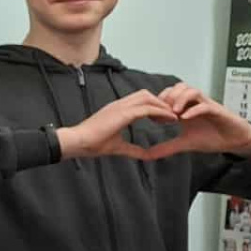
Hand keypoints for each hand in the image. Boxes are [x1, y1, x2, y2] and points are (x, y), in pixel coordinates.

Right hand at [56, 89, 178, 159]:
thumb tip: (147, 156)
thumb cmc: (92, 144)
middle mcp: (119, 104)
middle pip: (145, 94)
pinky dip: (160, 112)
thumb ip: (133, 149)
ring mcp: (120, 107)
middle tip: (171, 116)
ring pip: (148, 97)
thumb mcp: (117, 147)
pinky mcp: (123, 113)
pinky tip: (168, 119)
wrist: (78, 141)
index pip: (139, 100)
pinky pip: (147, 108)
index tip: (164, 118)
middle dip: (160, 102)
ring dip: (162, 106)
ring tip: (172, 117)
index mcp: (116, 110)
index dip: (153, 106)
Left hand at [129, 83, 250, 160]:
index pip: (168, 94)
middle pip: (178, 87)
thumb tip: (147, 155)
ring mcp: (207, 105)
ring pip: (191, 90)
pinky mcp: (218, 111)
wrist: (235, 140)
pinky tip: (185, 118)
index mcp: (185, 108)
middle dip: (167, 97)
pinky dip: (194, 109)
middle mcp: (195, 103)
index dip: (157, 102)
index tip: (148, 115)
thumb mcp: (185, 143)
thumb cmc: (212, 137)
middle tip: (160, 111)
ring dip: (180, 99)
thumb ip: (167, 147)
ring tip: (172, 113)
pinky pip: (205, 105)